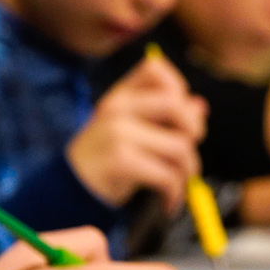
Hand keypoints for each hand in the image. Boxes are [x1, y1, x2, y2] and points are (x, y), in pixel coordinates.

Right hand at [66, 55, 206, 209]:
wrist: (70, 189)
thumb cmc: (106, 158)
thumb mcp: (132, 131)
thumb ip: (163, 116)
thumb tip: (199, 105)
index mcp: (121, 96)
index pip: (154, 68)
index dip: (179, 89)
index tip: (181, 117)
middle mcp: (117, 107)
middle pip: (176, 105)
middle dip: (194, 133)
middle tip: (187, 155)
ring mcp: (118, 132)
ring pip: (180, 146)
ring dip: (188, 172)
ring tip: (178, 186)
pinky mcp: (121, 160)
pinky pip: (168, 175)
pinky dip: (175, 194)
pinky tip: (168, 201)